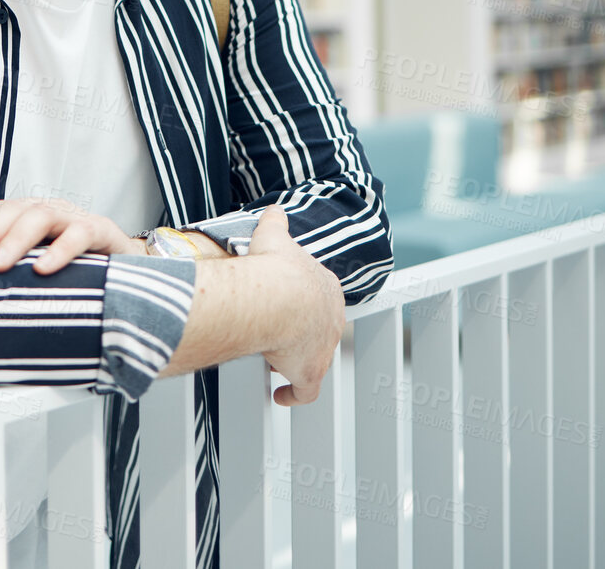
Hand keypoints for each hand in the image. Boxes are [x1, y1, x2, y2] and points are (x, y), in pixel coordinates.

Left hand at [0, 198, 139, 274]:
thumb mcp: (36, 264)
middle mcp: (49, 210)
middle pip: (12, 211)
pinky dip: (60, 250)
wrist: (126, 267)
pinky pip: (79, 234)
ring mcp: (74, 218)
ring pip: (40, 216)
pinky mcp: (101, 231)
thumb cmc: (76, 268)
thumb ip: (10, 267)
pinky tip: (44, 269)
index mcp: (28, 214)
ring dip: (15, 240)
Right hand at [249, 204, 344, 406]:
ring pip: (312, 358)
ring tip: (272, 359)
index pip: (320, 297)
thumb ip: (276, 222)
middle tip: (277, 332)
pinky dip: (294, 394)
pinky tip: (281, 396)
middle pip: (318, 329)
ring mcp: (323, 348)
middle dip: (300, 331)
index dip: (302, 302)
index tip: (287, 306)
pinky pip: (305, 390)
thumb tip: (274, 210)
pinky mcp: (310, 372)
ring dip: (294, 359)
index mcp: (327, 287)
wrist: (275, 295)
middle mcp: (332, 319)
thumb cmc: (274, 266)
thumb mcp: (274, 235)